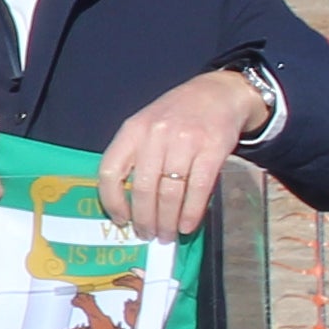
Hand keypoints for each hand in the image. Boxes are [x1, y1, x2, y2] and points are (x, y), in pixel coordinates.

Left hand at [96, 71, 262, 240]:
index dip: (112, 201)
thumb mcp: (146, 126)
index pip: (110, 171)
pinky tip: (186, 226)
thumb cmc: (176, 116)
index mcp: (132, 130)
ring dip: (167, 221)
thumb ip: (135, 156)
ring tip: (167, 234)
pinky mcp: (212, 149)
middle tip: (148, 235)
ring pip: (170, 192)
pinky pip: (198, 189)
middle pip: (143, 188)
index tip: (120, 220)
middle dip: (145, 219)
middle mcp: (155, 135)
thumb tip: (128, 204)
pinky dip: (190, 213)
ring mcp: (185, 142)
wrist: (217, 94)